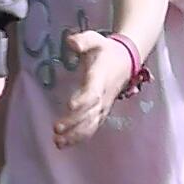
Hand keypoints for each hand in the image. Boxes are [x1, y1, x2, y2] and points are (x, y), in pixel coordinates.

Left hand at [51, 29, 135, 147]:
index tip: (70, 106)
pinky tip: (66, 144)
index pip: (93, 92)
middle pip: (90, 113)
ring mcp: (103, 106)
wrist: (127, 60)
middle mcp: (103, 95)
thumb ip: (83, 40)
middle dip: (74, 123)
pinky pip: (92, 127)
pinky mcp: (102, 112)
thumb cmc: (107, 50)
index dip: (83, 100)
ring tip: (58, 143)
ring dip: (76, 135)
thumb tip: (71, 42)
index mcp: (100, 78)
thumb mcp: (96, 40)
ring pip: (92, 124)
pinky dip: (80, 137)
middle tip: (57, 129)